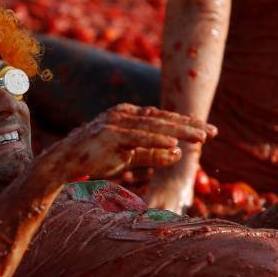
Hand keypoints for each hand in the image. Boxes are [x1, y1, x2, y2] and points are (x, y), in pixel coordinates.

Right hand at [38, 103, 216, 181]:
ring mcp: (116, 123)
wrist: (64, 162)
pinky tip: (173, 145)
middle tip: (213, 132)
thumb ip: (152, 154)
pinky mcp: (109, 136)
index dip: (187, 123)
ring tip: (200, 138)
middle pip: (163, 119)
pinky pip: (138, 138)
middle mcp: (124, 114)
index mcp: (129, 115)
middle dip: (189, 126)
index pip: (163, 118)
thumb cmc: (95, 159)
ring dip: (179, 132)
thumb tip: (177, 154)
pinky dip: (156, 141)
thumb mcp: (129, 157)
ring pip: (155, 127)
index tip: (209, 131)